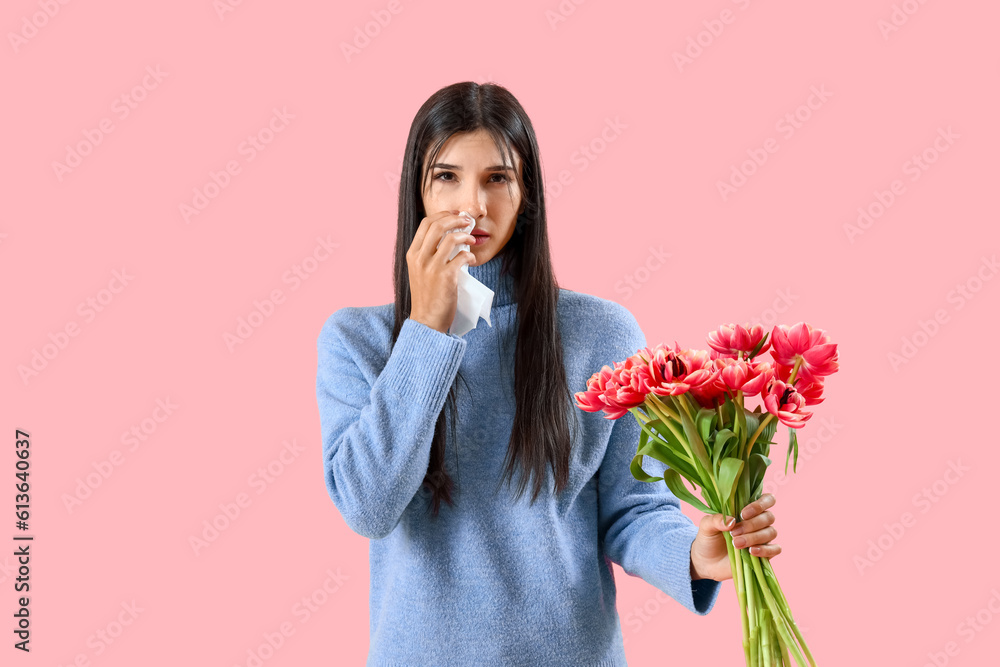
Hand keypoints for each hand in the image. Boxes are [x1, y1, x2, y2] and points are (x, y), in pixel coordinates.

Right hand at [407, 211, 478, 333]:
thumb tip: (447, 236)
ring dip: (465, 235)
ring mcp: (432, 267)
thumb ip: (428, 254)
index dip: (443, 215)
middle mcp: (420, 258)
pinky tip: (470, 259)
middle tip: (467, 221)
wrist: (426, 320)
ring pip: (451, 238)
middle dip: (456, 219)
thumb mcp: (419, 271)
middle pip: (438, 225)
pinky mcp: (446, 277)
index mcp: (412, 254)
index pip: (425, 223)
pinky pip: (461, 256)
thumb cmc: (426, 296)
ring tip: (472, 240)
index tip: (455, 216)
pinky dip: (469, 255)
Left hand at [689, 493, 780, 581]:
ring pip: (771, 532)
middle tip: (733, 533)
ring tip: (736, 543)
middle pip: (769, 517)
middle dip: (751, 524)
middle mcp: (758, 522)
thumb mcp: (706, 526)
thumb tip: (732, 521)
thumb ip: (716, 519)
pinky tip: (751, 551)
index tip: (743, 514)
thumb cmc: (709, 538)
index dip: (760, 504)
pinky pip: (775, 549)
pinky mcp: (765, 554)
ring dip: (754, 537)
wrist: (707, 562)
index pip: (767, 499)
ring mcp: (763, 538)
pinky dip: (765, 550)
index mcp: (747, 509)